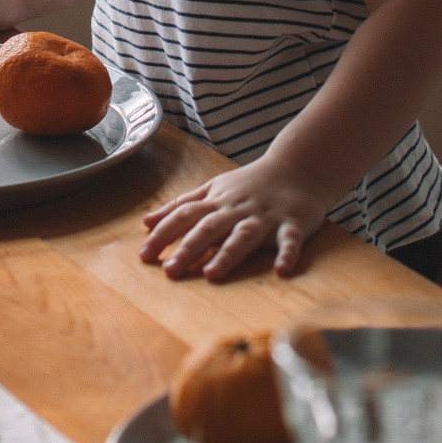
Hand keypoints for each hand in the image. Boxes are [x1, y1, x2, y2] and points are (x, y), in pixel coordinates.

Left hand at [140, 157, 330, 280]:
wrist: (297, 168)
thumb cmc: (249, 184)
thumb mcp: (212, 189)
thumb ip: (181, 206)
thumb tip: (146, 222)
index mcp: (217, 202)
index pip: (184, 216)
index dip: (163, 234)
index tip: (144, 255)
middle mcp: (237, 209)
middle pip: (210, 228)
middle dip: (189, 248)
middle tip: (170, 271)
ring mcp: (265, 216)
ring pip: (244, 235)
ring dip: (229, 254)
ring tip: (212, 274)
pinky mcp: (293, 223)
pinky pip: (290, 239)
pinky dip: (287, 253)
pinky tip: (282, 270)